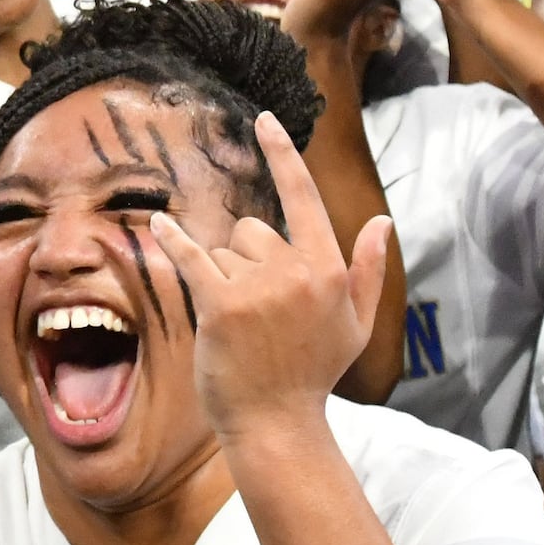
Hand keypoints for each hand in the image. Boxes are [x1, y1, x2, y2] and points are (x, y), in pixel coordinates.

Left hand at [146, 112, 390, 445]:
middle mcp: (295, 271)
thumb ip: (369, 271)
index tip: (265, 120)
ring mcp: (258, 287)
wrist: (278, 424)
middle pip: (252, 231)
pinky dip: (174, 242)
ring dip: (221, 280)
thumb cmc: (314, 373)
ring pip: (222, 253)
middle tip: (256, 312)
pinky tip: (160, 226)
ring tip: (239, 327)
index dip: (282, 156)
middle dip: (246, 260)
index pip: (304, 198)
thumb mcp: (356, 324)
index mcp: (328, 269)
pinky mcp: (221, 305)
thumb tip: (383, 222)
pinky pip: (192, 258)